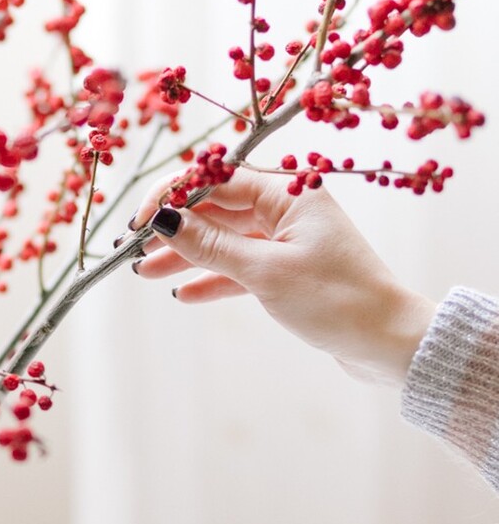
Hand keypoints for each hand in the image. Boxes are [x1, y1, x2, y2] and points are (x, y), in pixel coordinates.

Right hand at [129, 170, 436, 385]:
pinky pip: (238, 267)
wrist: (389, 343)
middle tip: (134, 249)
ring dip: (185, 256)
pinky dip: (211, 278)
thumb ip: (209, 245)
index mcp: (289, 193)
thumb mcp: (264, 271)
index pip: (216, 180)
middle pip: (215, 210)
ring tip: (147, 273)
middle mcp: (287, 209)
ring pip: (223, 240)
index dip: (173, 196)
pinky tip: (184, 293)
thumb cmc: (336, 299)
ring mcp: (286, 240)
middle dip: (174, 228)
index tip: (140, 221)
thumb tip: (161, 219)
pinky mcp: (287, 271)